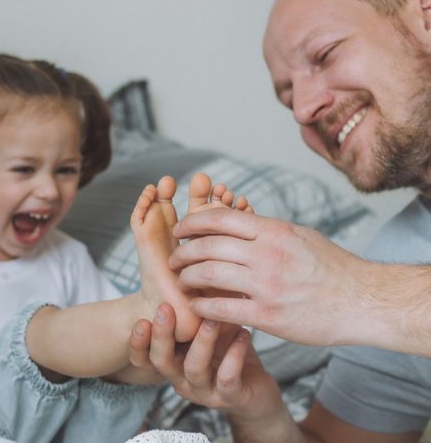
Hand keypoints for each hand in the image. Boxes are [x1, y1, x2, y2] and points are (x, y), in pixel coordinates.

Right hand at [130, 304, 282, 418]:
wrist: (256, 390)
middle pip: (162, 362)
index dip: (138, 343)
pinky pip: (227, 378)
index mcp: (172, 363)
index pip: (144, 358)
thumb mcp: (206, 328)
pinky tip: (243, 335)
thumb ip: (194, 310)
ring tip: (211, 319)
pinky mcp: (230, 397)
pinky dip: (234, 356)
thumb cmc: (226, 351)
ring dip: (201, 342)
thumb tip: (187, 266)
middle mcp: (182, 379)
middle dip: (161, 335)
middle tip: (165, 308)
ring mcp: (205, 391)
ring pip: (194, 369)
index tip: (141, 319)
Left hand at [169, 208, 377, 346]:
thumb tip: (237, 222)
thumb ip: (266, 230)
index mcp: (273, 231)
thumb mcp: (299, 235)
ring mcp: (266, 285)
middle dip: (182, 251)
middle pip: (207, 246)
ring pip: (208, 275)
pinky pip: (221, 308)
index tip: (180, 229)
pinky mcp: (267, 315)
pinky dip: (201, 306)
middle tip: (173, 258)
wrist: (361, 301)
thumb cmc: (331, 266)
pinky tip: (196, 306)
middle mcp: (266, 254)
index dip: (192, 222)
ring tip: (181, 280)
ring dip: (186, 277)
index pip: (219, 219)